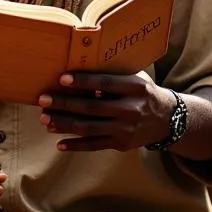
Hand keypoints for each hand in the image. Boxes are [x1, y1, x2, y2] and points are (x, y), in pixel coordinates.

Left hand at [38, 71, 175, 151]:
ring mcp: (125, 129)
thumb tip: (80, 65)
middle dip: (65, 104)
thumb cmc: (143, 92)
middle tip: (43, 99)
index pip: (105, 83)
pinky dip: (76, 145)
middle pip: (92, 108)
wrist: (168, 119)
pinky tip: (58, 143)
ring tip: (45, 119)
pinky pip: (94, 145)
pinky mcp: (121, 144)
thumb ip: (113, 73)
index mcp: (135, 88)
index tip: (62, 78)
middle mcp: (131, 109)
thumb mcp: (135, 77)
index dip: (83, 81)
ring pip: (89, 128)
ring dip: (64, 124)